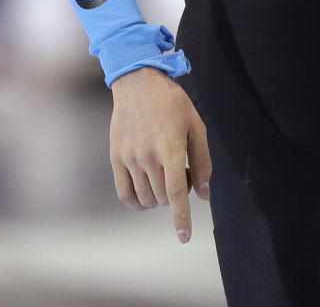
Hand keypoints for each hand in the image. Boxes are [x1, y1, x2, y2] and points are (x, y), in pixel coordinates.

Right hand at [109, 66, 211, 244]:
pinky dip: (137, 202)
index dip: (181, 218)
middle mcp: (147, 156)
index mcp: (170, 148)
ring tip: (165, 176)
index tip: (184, 237)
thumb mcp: (195, 125)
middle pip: (162, 197)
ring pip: (145, 198)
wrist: (138, 83)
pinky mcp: (116, 157)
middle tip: (182, 172)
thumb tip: (204, 193)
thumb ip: (202, 160)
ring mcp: (129, 158)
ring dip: (158, 198)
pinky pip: (124, 193)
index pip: (176, 193)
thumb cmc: (171, 102)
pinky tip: (146, 194)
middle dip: (176, 195)